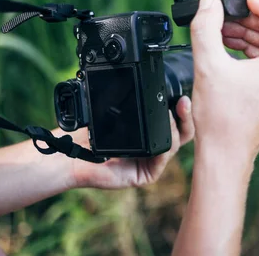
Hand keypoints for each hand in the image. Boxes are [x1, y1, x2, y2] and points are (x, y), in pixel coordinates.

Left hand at [68, 96, 194, 188]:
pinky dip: (166, 145)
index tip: (183, 95)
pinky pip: (163, 159)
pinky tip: (163, 133)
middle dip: (187, 116)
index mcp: (149, 134)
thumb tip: (151, 83)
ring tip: (170, 113)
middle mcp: (153, 148)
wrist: (71, 156)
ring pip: (175, 144)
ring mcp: (151, 162)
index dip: (182, 109)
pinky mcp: (146, 175)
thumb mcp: (114, 111)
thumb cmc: (89, 134)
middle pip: (182, 133)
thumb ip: (132, 101)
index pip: (174, 121)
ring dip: (176, 128)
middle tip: (184, 101)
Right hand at [190, 0, 258, 162]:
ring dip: (248, 32)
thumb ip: (206, 27)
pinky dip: (247, 48)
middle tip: (226, 15)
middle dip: (253, 18)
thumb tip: (209, 1)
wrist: (224, 157)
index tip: (247, 4)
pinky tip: (224, 47)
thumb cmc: (222, 119)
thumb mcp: (208, 65)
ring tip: (219, 30)